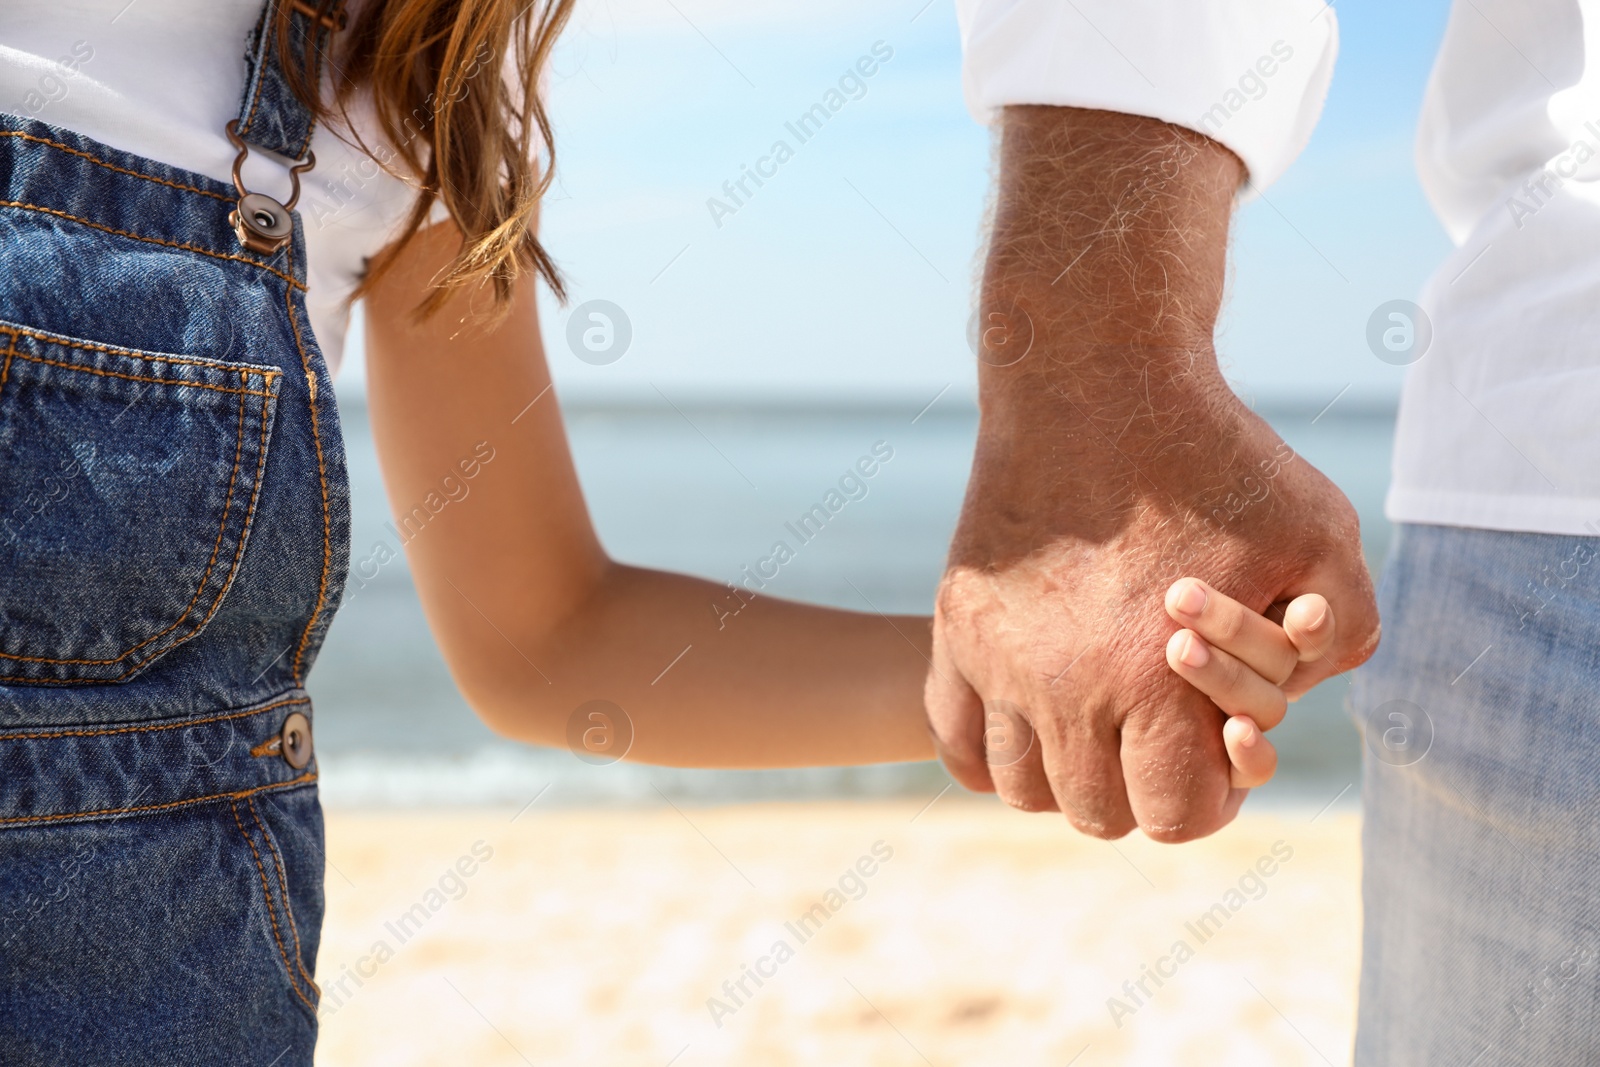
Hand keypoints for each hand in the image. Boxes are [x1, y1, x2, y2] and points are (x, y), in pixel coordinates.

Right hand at [926, 106, 1378, 841]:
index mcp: (1156, 683)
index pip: (1173, 815)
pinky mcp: (956, 629)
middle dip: (1142, 789)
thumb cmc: (1218, 458)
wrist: (1095, 379)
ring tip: (1103, 729)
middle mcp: (1065, 690)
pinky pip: (956, 742)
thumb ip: (1342, 632)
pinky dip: (994, 754)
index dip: (1208, 799)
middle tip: (1162, 737)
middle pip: (1098, 812)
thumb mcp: (1320, 532)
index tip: (1215, 757)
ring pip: (1023, 789)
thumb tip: (1296, 704)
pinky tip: (1033, 720)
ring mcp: (997, 663)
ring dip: (1068, 776)